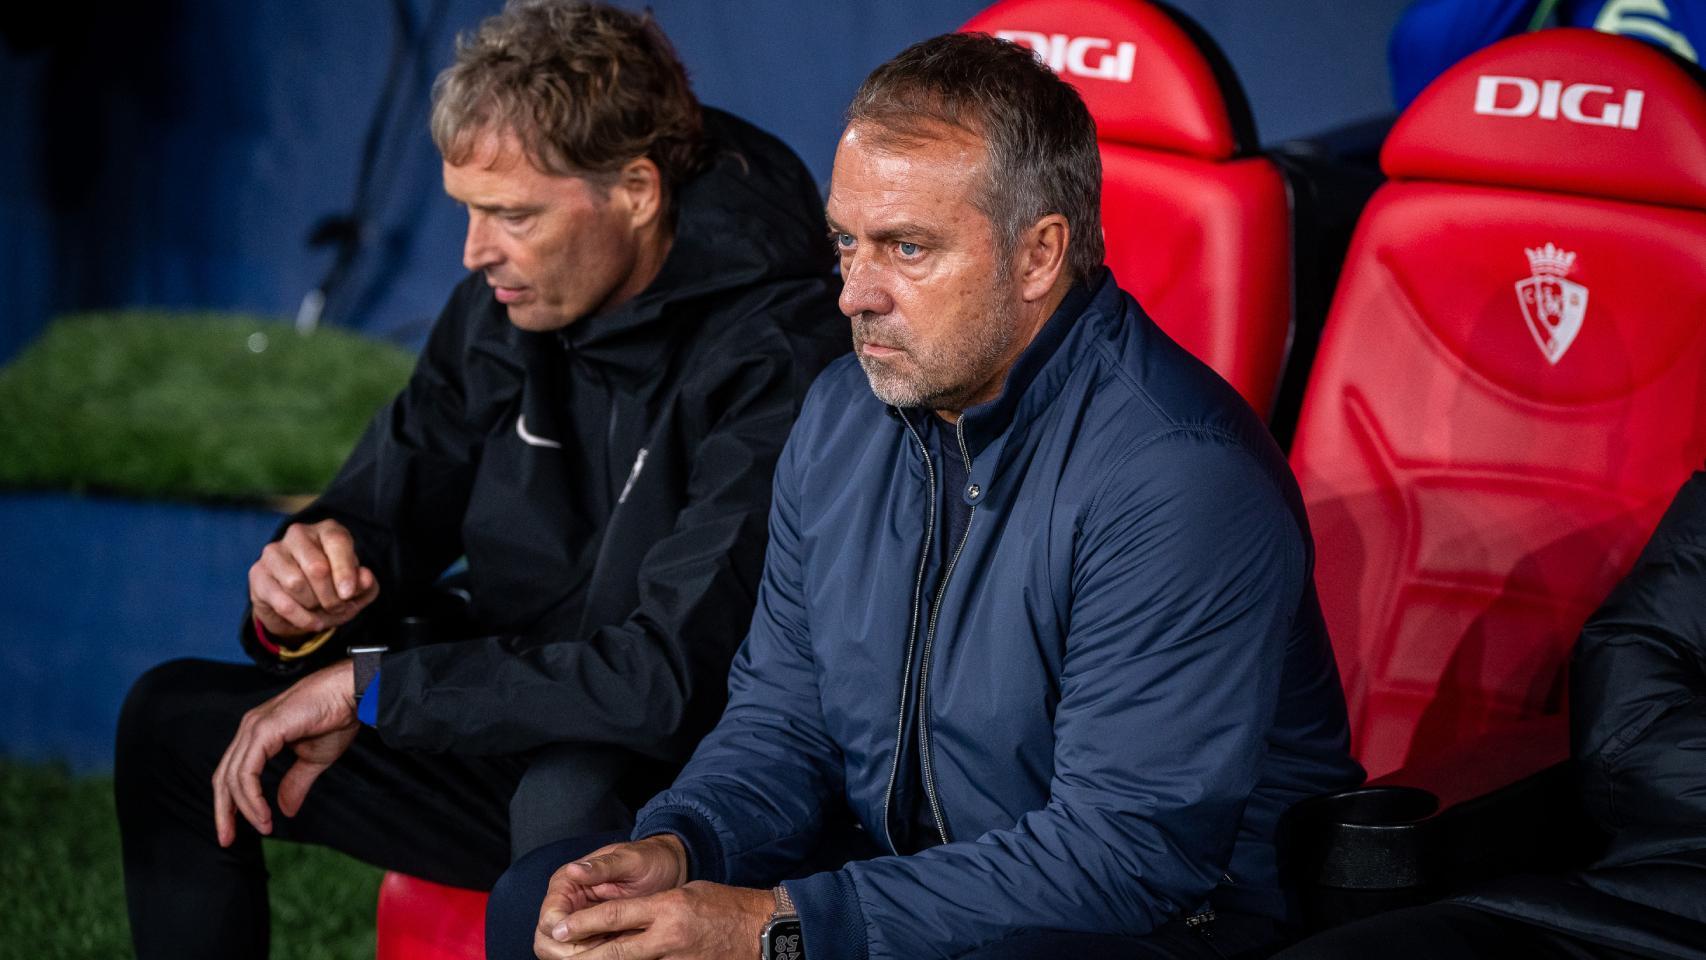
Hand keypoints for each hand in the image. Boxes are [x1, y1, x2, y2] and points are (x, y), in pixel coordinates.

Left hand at [212, 660, 360, 846]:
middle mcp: (250, 728)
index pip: (232, 773)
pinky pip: (247, 771)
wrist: (351, 693)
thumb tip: (286, 809)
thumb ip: (295, 783)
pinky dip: (251, 796)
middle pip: (223, 777)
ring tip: (262, 826)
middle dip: (224, 812)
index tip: (235, 830)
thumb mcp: (313, 759)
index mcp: (258, 733)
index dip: (230, 803)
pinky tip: (263, 813)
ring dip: (244, 808)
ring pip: (233, 777)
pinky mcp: (264, 730)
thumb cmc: (337, 717)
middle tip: (228, 839)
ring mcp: (254, 727)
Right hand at [249, 519, 379, 636]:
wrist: (297, 605)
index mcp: (327, 530)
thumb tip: (365, 579)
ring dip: (314, 606)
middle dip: (331, 596)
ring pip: (296, 584)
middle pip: (317, 568)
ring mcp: (274, 552)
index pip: (337, 542)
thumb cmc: (332, 588)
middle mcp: (299, 534)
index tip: (348, 594)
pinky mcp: (258, 574)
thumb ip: (366, 584)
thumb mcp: (356, 589)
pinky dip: (301, 618)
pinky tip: (312, 622)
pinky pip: (281, 601)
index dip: (345, 571)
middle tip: (337, 607)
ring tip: (322, 611)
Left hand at [537, 880, 772, 959]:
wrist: (762, 930)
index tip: (559, 927)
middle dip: (582, 955)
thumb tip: (625, 919)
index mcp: (668, 909)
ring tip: (584, 959)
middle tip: (558, 951)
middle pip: (614, 951)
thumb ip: (654, 908)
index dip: (584, 922)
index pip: (616, 915)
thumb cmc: (726, 904)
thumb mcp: (688, 892)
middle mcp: (668, 937)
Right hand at [538, 835, 689, 942]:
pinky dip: (595, 958)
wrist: (669, 868)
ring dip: (583, 957)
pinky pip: (580, 956)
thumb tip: (573, 870)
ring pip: (560, 953)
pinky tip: (619, 951)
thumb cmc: (649, 860)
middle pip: (547, 941)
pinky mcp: (589, 934)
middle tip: (608, 948)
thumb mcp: (630, 861)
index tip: (597, 935)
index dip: (566, 933)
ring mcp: (576, 921)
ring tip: (617, 947)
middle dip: (572, 952)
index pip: (549, 919)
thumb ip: (602, 867)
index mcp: (567, 883)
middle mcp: (565, 904)